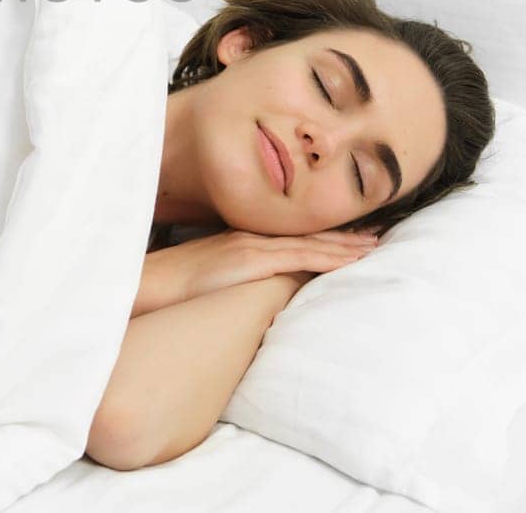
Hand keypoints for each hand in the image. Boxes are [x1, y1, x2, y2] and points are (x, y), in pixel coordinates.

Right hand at [174, 228, 379, 299]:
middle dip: (343, 235)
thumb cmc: (171, 286)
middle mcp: (251, 236)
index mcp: (242, 239)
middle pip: (307, 234)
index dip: (324, 234)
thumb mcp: (209, 276)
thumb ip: (233, 276)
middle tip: (377, 234)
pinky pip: (299, 257)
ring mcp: (251, 246)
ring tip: (375, 246)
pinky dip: (328, 256)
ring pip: (310, 242)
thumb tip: (251, 291)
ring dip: (345, 245)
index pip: (292, 235)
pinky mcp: (249, 259)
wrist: (147, 283)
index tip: (351, 234)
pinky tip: (350, 259)